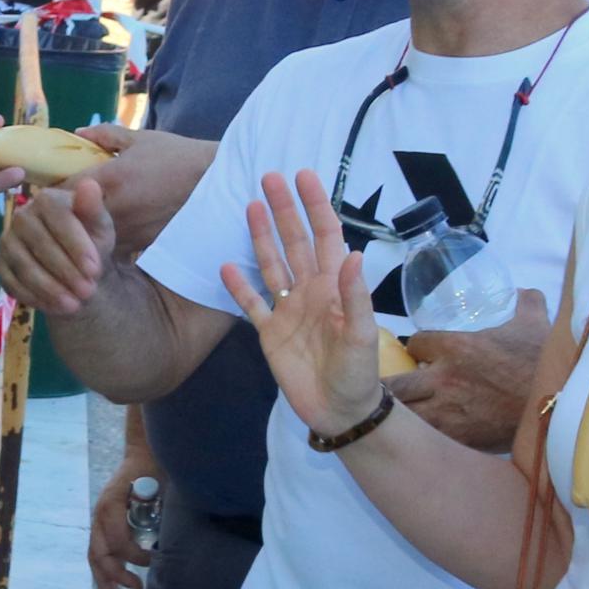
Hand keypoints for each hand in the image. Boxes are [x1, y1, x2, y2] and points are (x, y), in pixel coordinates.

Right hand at [0, 175, 115, 318]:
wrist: (75, 270)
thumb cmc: (90, 243)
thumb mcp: (100, 229)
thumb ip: (94, 209)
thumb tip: (89, 184)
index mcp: (47, 200)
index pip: (58, 217)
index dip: (76, 245)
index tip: (95, 269)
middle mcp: (21, 217)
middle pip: (40, 243)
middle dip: (66, 271)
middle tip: (88, 292)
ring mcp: (7, 242)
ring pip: (25, 266)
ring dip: (50, 288)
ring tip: (74, 305)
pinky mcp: (0, 265)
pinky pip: (12, 283)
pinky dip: (34, 297)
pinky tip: (54, 308)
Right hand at [88, 470, 154, 588]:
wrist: (142, 457)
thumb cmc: (152, 470)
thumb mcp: (157, 486)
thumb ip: (156, 510)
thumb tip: (162, 543)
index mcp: (110, 505)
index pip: (118, 541)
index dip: (135, 556)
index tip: (154, 561)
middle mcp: (100, 515)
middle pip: (100, 553)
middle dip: (115, 576)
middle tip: (136, 588)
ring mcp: (98, 520)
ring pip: (95, 556)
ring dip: (104, 580)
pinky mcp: (103, 526)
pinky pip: (97, 552)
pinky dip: (101, 572)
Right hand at [216, 170, 381, 439]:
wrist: (339, 411)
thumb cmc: (358, 374)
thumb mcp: (363, 335)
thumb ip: (355, 297)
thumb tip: (353, 254)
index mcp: (335, 286)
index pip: (326, 235)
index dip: (316, 206)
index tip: (303, 177)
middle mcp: (310, 291)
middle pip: (296, 242)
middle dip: (284, 210)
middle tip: (270, 177)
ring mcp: (288, 311)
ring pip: (272, 265)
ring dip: (262, 236)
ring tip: (250, 206)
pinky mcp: (270, 334)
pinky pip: (252, 304)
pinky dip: (239, 286)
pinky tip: (226, 266)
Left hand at [393, 292, 552, 453]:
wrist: (563, 402)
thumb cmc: (544, 360)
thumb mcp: (535, 322)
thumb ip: (525, 302)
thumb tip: (522, 291)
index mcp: (457, 347)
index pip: (415, 343)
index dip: (416, 347)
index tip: (423, 353)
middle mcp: (445, 379)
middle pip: (396, 385)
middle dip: (392, 387)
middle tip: (395, 389)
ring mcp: (450, 412)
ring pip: (405, 417)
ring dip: (402, 415)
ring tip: (399, 416)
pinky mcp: (461, 438)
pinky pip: (429, 439)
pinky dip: (425, 437)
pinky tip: (426, 437)